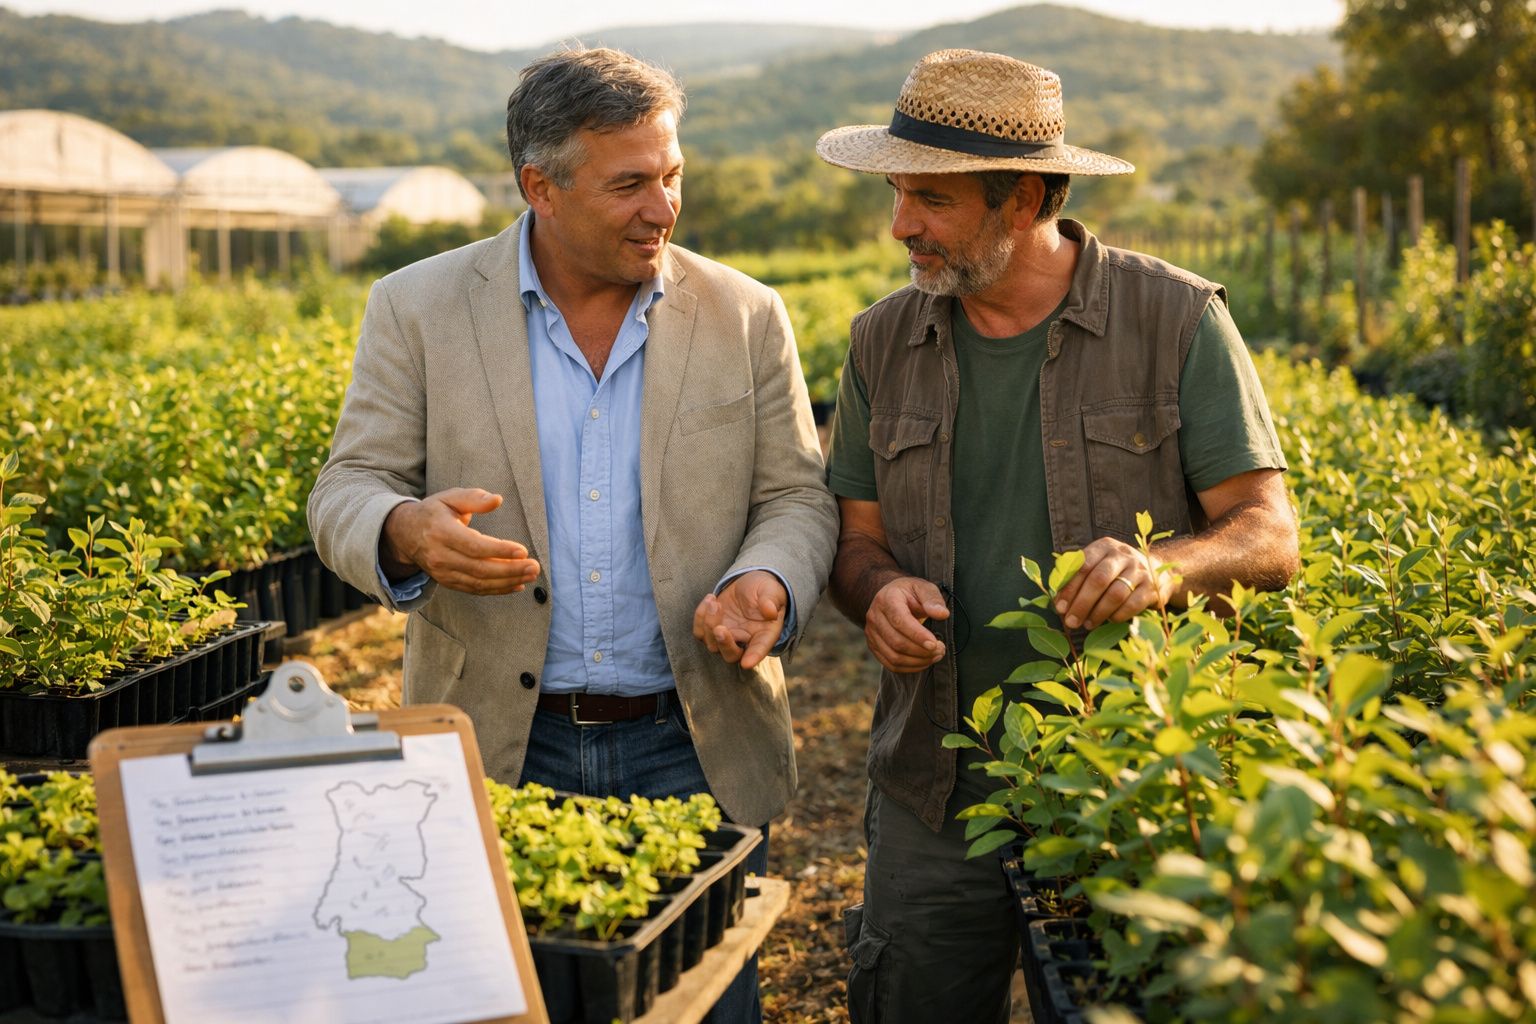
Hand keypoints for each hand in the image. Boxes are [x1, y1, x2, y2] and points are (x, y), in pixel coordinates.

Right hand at [380, 487, 540, 594]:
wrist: (405, 534)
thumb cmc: (434, 512)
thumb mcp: (450, 497)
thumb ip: (474, 498)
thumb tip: (497, 500)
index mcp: (441, 532)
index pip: (474, 546)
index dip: (499, 550)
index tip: (523, 551)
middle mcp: (440, 556)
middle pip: (479, 569)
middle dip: (510, 570)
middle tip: (534, 567)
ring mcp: (443, 573)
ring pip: (479, 583)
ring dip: (508, 582)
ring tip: (531, 575)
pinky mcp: (448, 582)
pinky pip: (475, 590)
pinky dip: (497, 590)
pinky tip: (517, 584)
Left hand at [692, 570, 787, 670]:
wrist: (750, 584)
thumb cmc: (765, 591)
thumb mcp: (772, 591)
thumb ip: (771, 600)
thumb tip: (770, 611)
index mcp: (765, 634)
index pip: (760, 649)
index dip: (754, 657)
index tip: (747, 663)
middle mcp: (745, 641)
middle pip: (730, 655)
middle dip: (723, 644)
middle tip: (719, 628)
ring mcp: (727, 637)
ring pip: (712, 644)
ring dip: (709, 624)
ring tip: (714, 602)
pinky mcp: (712, 629)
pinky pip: (700, 632)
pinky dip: (699, 617)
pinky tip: (710, 599)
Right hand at [863, 576, 948, 672]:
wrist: (892, 598)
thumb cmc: (911, 593)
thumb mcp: (923, 588)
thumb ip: (933, 599)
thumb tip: (942, 614)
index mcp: (887, 599)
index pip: (899, 620)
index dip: (917, 635)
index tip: (935, 644)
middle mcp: (874, 616)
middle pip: (896, 642)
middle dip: (921, 651)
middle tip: (941, 650)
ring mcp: (871, 633)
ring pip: (893, 657)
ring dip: (918, 661)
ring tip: (935, 656)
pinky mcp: (874, 646)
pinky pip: (890, 664)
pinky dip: (910, 668)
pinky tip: (924, 661)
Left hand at [1053, 537, 1171, 629]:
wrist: (1158, 573)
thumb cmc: (1117, 573)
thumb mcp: (1098, 566)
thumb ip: (1078, 579)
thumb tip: (1058, 604)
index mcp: (1104, 547)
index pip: (1083, 566)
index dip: (1069, 588)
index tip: (1059, 607)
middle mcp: (1123, 555)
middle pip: (1098, 579)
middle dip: (1082, 603)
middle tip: (1071, 621)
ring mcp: (1140, 570)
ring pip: (1115, 594)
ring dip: (1098, 613)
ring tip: (1087, 624)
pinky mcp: (1152, 587)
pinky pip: (1132, 604)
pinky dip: (1118, 615)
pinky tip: (1109, 621)